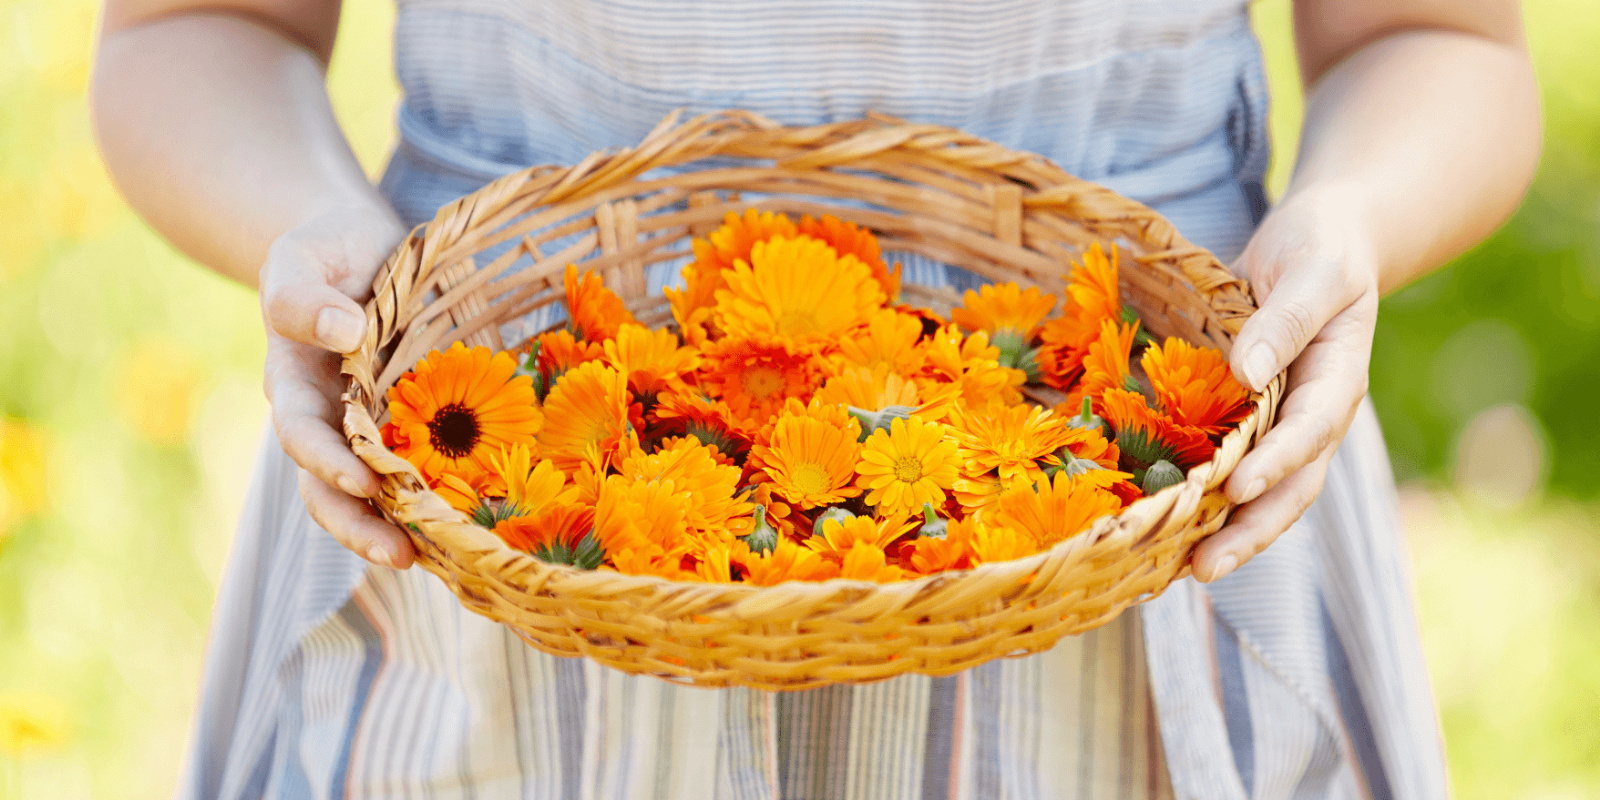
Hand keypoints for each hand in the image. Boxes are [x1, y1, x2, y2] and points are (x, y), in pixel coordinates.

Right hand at [260, 204, 414, 568]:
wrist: (360, 246)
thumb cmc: (326, 251)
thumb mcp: (301, 258)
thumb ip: (305, 297)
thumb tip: (345, 334)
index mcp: (295, 383)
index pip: (303, 435)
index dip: (327, 462)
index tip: (362, 480)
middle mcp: (329, 417)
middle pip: (330, 487)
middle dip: (360, 526)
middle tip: (400, 556)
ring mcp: (369, 426)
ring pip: (373, 493)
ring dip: (399, 528)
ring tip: (435, 559)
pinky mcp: (410, 424)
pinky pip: (419, 470)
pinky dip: (435, 502)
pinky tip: (469, 529)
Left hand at [1193, 185, 1379, 581]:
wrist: (1322, 244)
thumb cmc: (1321, 250)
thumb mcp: (1314, 270)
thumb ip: (1287, 319)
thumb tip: (1250, 371)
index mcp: (1337, 381)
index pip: (1310, 432)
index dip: (1277, 464)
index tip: (1238, 488)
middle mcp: (1311, 417)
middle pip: (1289, 489)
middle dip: (1248, 532)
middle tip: (1202, 568)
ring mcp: (1280, 425)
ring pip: (1258, 494)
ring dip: (1223, 535)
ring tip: (1176, 573)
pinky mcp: (1246, 423)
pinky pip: (1226, 470)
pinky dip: (1199, 504)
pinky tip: (1157, 533)